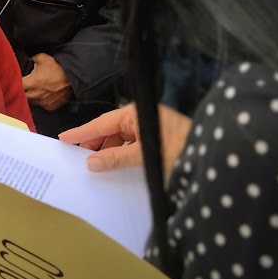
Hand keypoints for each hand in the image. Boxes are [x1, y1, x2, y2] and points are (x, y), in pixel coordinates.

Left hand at [22, 54, 72, 110]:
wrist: (73, 77)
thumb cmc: (57, 67)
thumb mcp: (43, 58)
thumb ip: (32, 58)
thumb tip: (28, 59)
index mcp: (31, 83)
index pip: (17, 86)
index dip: (17, 83)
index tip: (19, 80)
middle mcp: (35, 95)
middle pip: (23, 96)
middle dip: (23, 91)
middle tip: (27, 86)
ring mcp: (42, 102)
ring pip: (32, 102)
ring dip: (32, 97)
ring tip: (36, 90)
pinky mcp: (50, 107)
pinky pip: (42, 105)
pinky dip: (41, 101)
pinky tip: (44, 95)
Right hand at [59, 103, 191, 176]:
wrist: (214, 156)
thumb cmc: (181, 150)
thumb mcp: (145, 156)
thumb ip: (117, 158)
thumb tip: (91, 162)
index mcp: (136, 114)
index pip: (101, 123)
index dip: (81, 133)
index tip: (63, 138)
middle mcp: (142, 116)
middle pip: (110, 129)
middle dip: (95, 143)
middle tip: (77, 157)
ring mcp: (151, 126)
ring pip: (122, 137)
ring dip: (110, 150)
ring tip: (96, 164)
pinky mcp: (159, 136)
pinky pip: (133, 143)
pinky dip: (123, 153)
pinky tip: (118, 164)